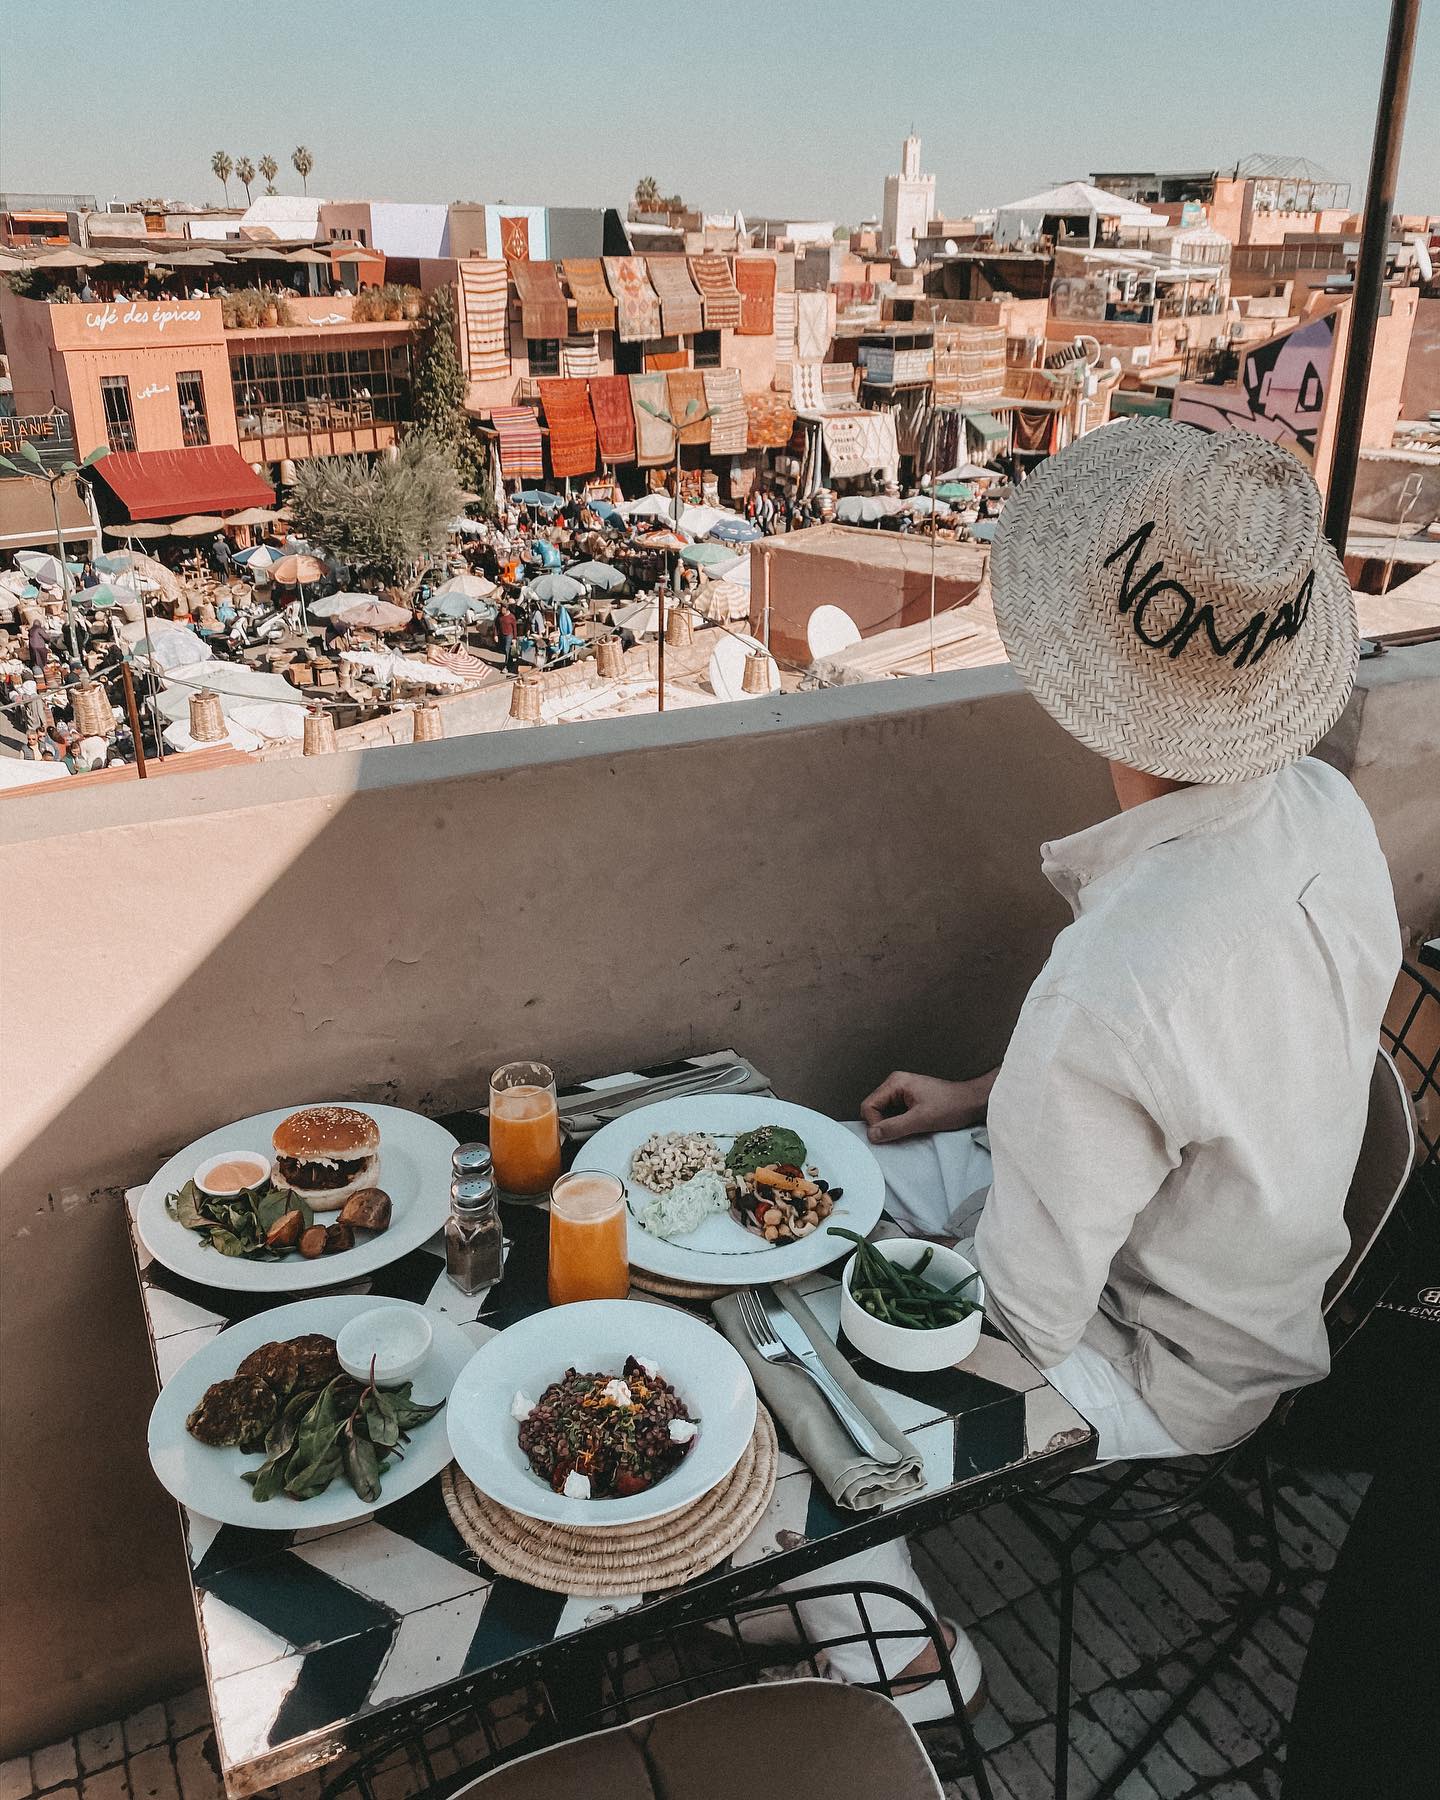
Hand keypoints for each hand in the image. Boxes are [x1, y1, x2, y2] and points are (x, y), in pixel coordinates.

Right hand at [860, 1071, 992, 1144]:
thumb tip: (872, 1135)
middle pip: (874, 1109)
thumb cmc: (951, 1106)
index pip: (869, 1106)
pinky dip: (898, 1124)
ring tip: (908, 1129)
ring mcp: (902, 1091)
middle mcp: (895, 1084)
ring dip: (892, 1125)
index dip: (875, 1124)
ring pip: (884, 1113)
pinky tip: (911, 1127)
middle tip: (898, 1134)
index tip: (888, 1135)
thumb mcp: (921, 1120)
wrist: (971, 1102)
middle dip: (883, 1124)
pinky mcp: (909, 1099)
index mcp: (895, 1082)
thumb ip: (894, 1127)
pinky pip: (894, 1114)